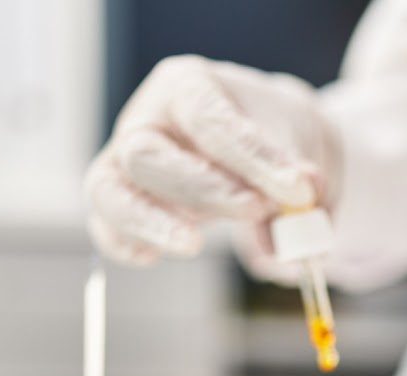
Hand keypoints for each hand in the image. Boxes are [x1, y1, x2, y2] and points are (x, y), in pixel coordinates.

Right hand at [85, 55, 338, 265]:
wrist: (267, 152)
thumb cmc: (275, 137)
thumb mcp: (300, 144)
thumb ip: (300, 180)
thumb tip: (300, 219)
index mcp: (189, 86)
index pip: (207, 118)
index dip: (250, 157)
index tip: (297, 189)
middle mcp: (147, 119)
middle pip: (146, 153)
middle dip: (201, 188)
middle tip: (256, 210)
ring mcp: (124, 161)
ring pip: (109, 190)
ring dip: (150, 222)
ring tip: (193, 245)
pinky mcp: (122, 203)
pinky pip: (106, 226)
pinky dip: (123, 244)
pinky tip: (151, 258)